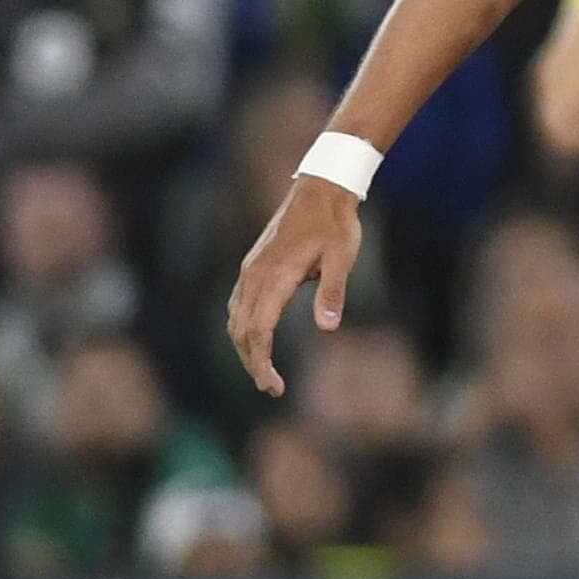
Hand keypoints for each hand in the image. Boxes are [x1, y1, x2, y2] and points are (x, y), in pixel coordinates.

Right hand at [227, 175, 366, 394]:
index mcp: (274, 277)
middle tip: (272, 388)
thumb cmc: (335, 225)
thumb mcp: (342, 258)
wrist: (320, 190)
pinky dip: (243, 327)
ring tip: (264, 371)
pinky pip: (238, 303)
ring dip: (245, 347)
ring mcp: (250, 269)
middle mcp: (254, 275)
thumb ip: (332, 292)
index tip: (274, 386)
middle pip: (240, 330)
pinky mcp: (253, 265)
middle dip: (252, 362)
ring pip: (235, 318)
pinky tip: (255, 339)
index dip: (262, 363)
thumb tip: (327, 329)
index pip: (258, 331)